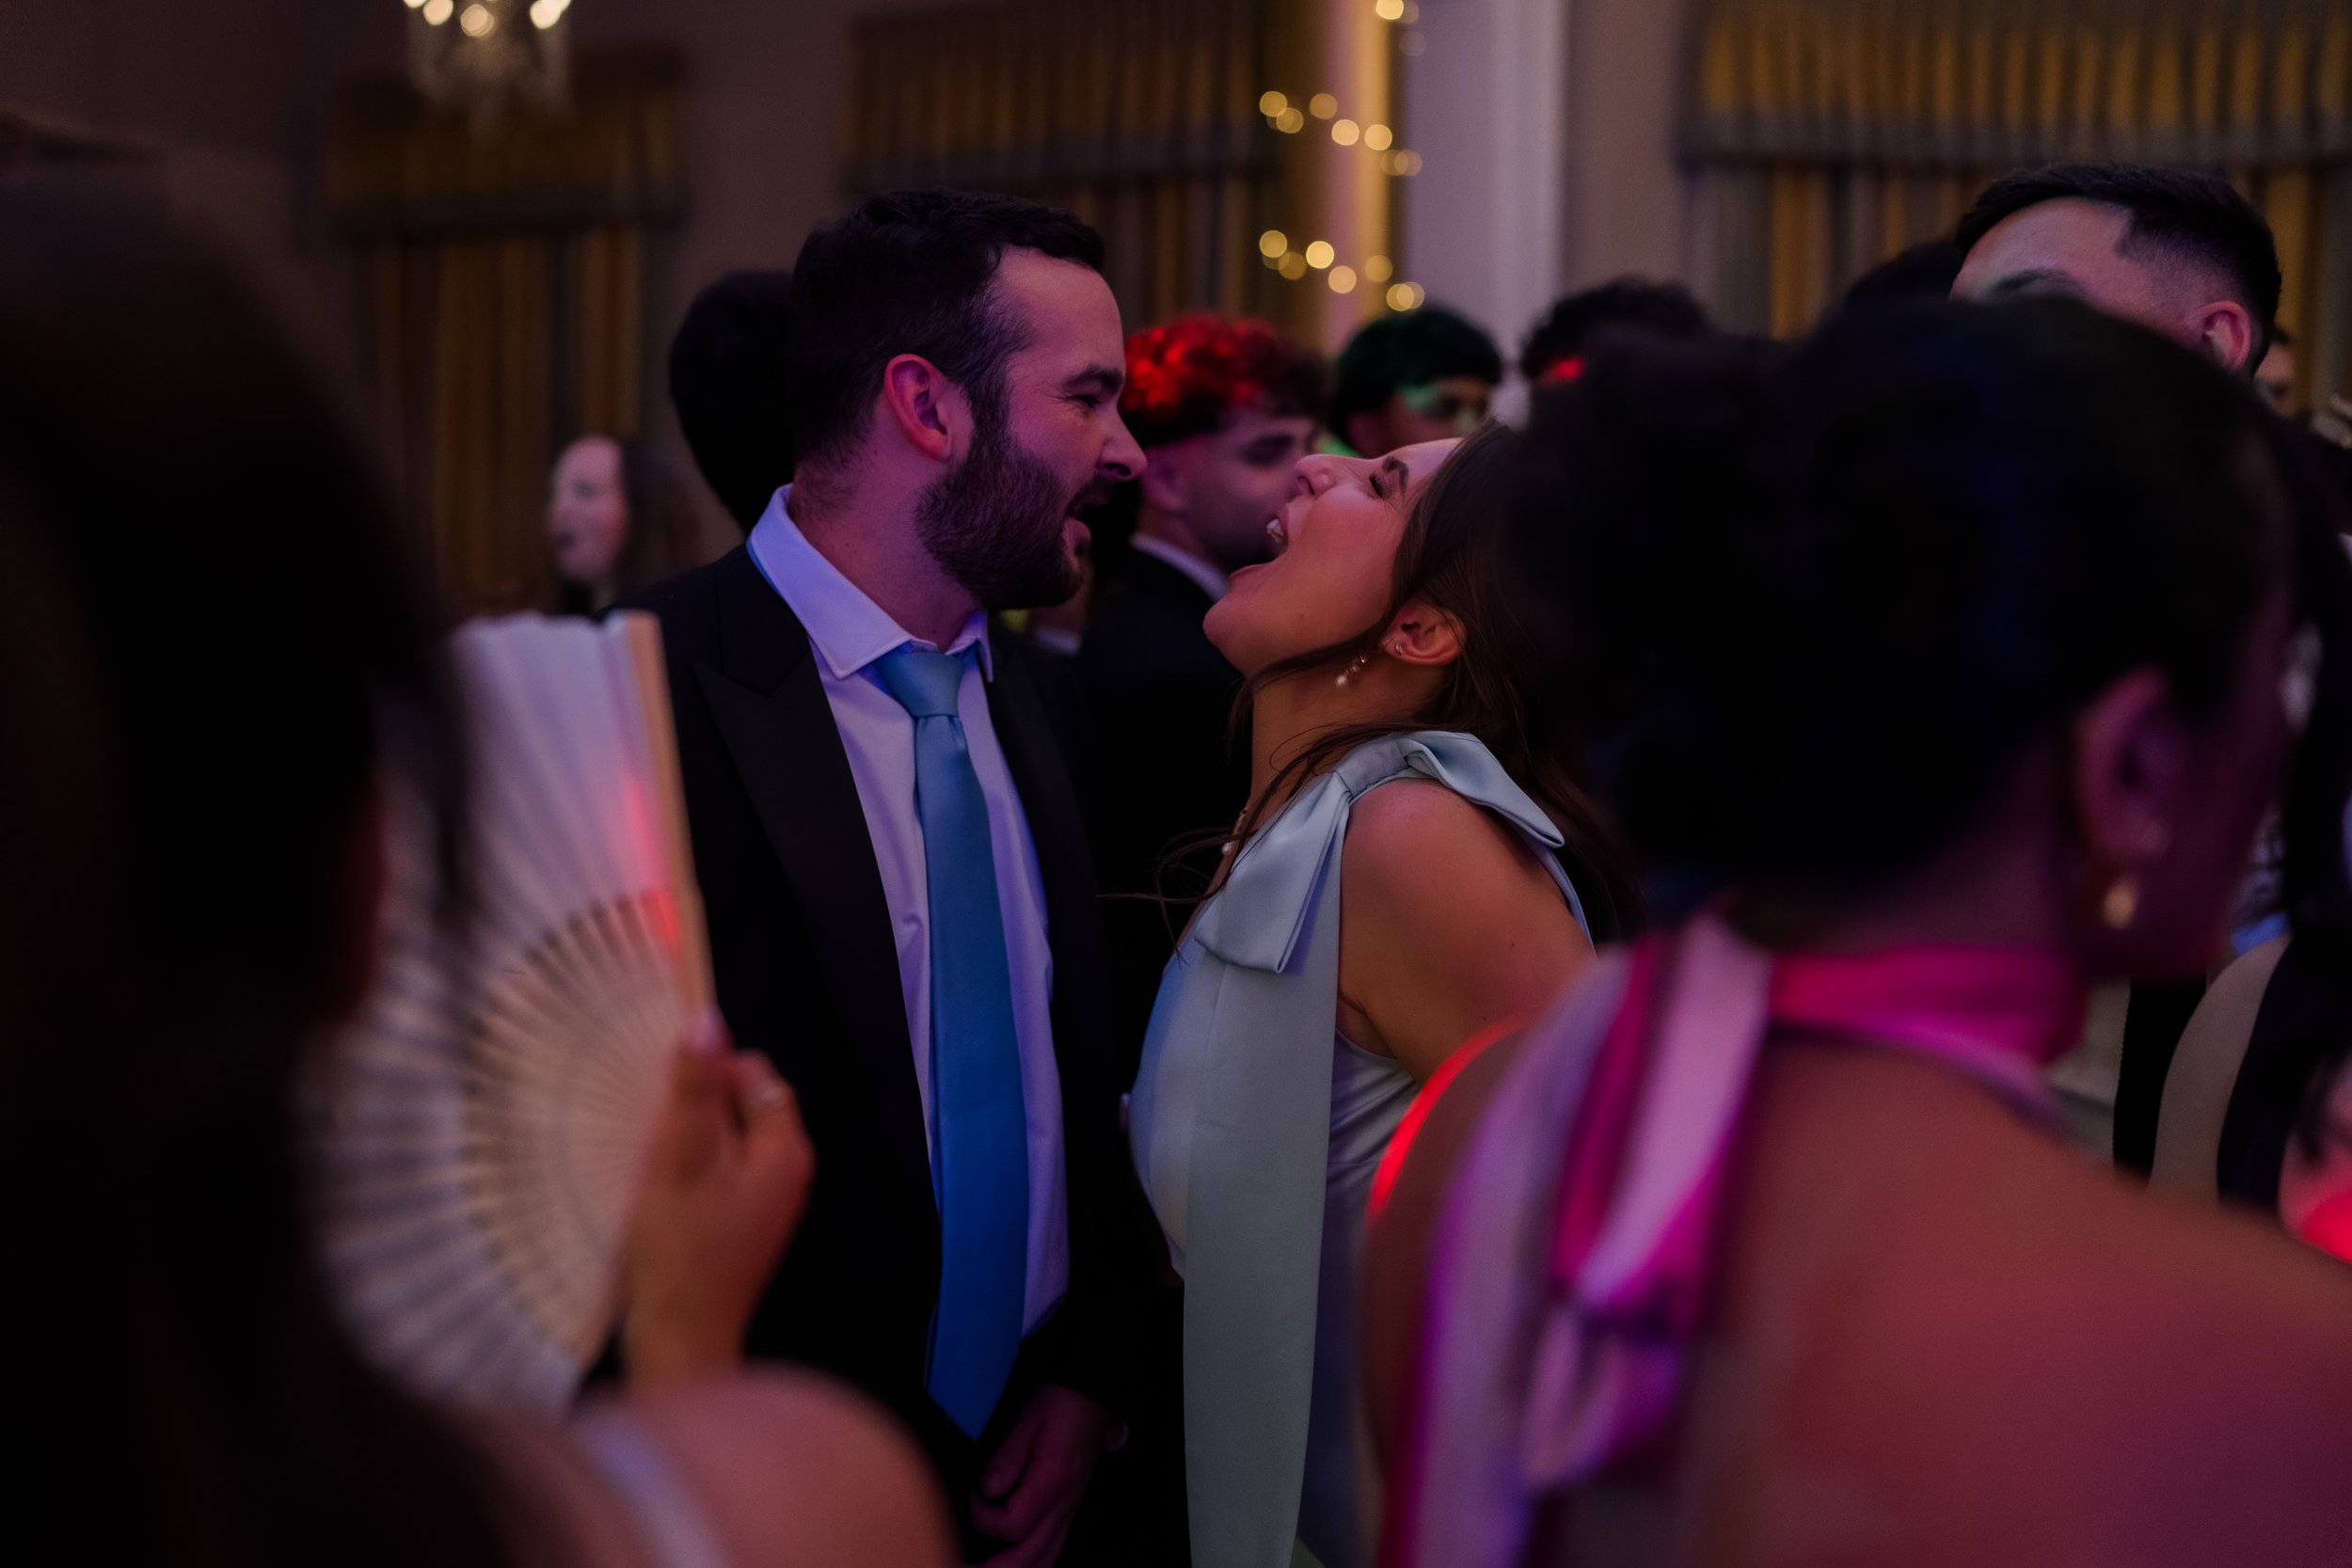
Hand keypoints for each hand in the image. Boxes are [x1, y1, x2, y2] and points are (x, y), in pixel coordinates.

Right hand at [621, 1011, 812, 1385]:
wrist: (679, 1341)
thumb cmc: (678, 1253)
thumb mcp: (680, 1160)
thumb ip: (695, 1091)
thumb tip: (709, 1021)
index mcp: (784, 1152)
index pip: (756, 1076)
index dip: (710, 1071)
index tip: (664, 1087)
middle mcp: (786, 1174)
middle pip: (742, 1108)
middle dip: (697, 1106)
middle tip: (651, 1124)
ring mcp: (766, 1204)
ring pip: (726, 1142)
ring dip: (688, 1139)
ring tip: (649, 1157)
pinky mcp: (741, 1227)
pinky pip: (718, 1175)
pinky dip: (689, 1170)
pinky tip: (655, 1189)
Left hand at [968, 1383, 1108, 1565]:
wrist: (1091, 1399)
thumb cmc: (1061, 1405)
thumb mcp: (1028, 1420)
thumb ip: (1006, 1458)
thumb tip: (986, 1490)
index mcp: (1053, 1483)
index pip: (1013, 1526)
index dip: (983, 1518)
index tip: (973, 1497)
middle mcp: (1063, 1506)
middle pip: (1028, 1559)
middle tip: (960, 1564)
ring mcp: (1067, 1513)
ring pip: (1043, 1562)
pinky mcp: (1065, 1512)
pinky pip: (1049, 1552)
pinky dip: (1028, 1564)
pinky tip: (1008, 1562)